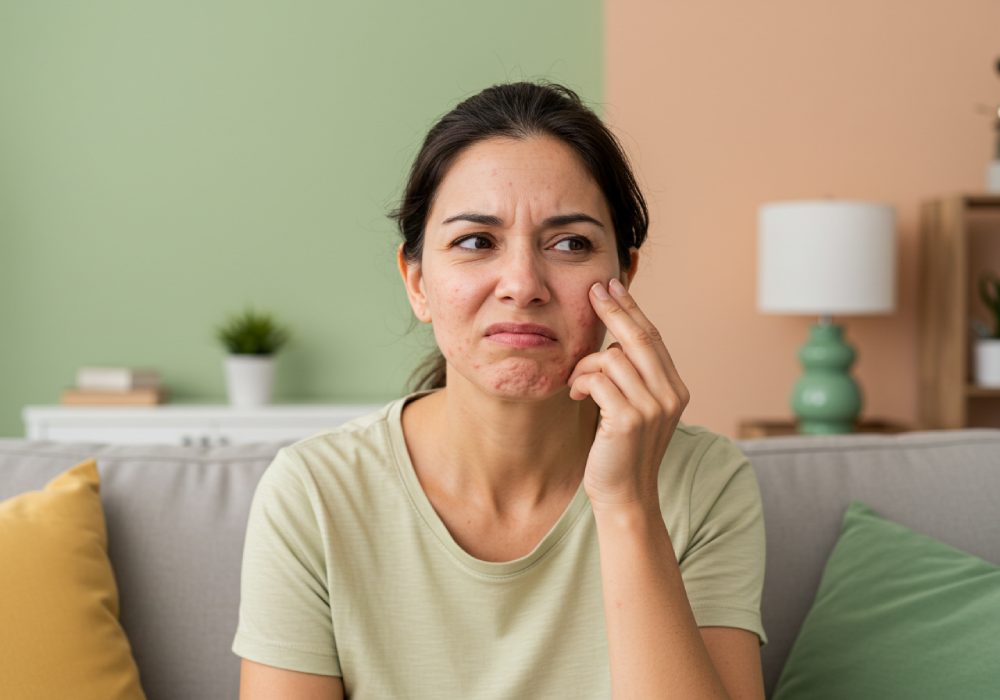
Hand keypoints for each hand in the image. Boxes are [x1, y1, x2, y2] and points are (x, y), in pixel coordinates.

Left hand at [567, 278, 689, 511]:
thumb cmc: (621, 452)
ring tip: (577, 385)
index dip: (632, 309)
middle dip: (614, 309)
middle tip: (593, 290)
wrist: (625, 498)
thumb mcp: (635, 409)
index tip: (612, 286)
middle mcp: (670, 395)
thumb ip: (633, 377)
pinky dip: (581, 382)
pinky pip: (598, 379)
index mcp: (675, 389)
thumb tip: (613, 338)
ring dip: (586, 366)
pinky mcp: (629, 419)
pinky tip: (576, 395)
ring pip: (611, 357)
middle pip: (638, 337)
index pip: (652, 337)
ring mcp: (652, 407)